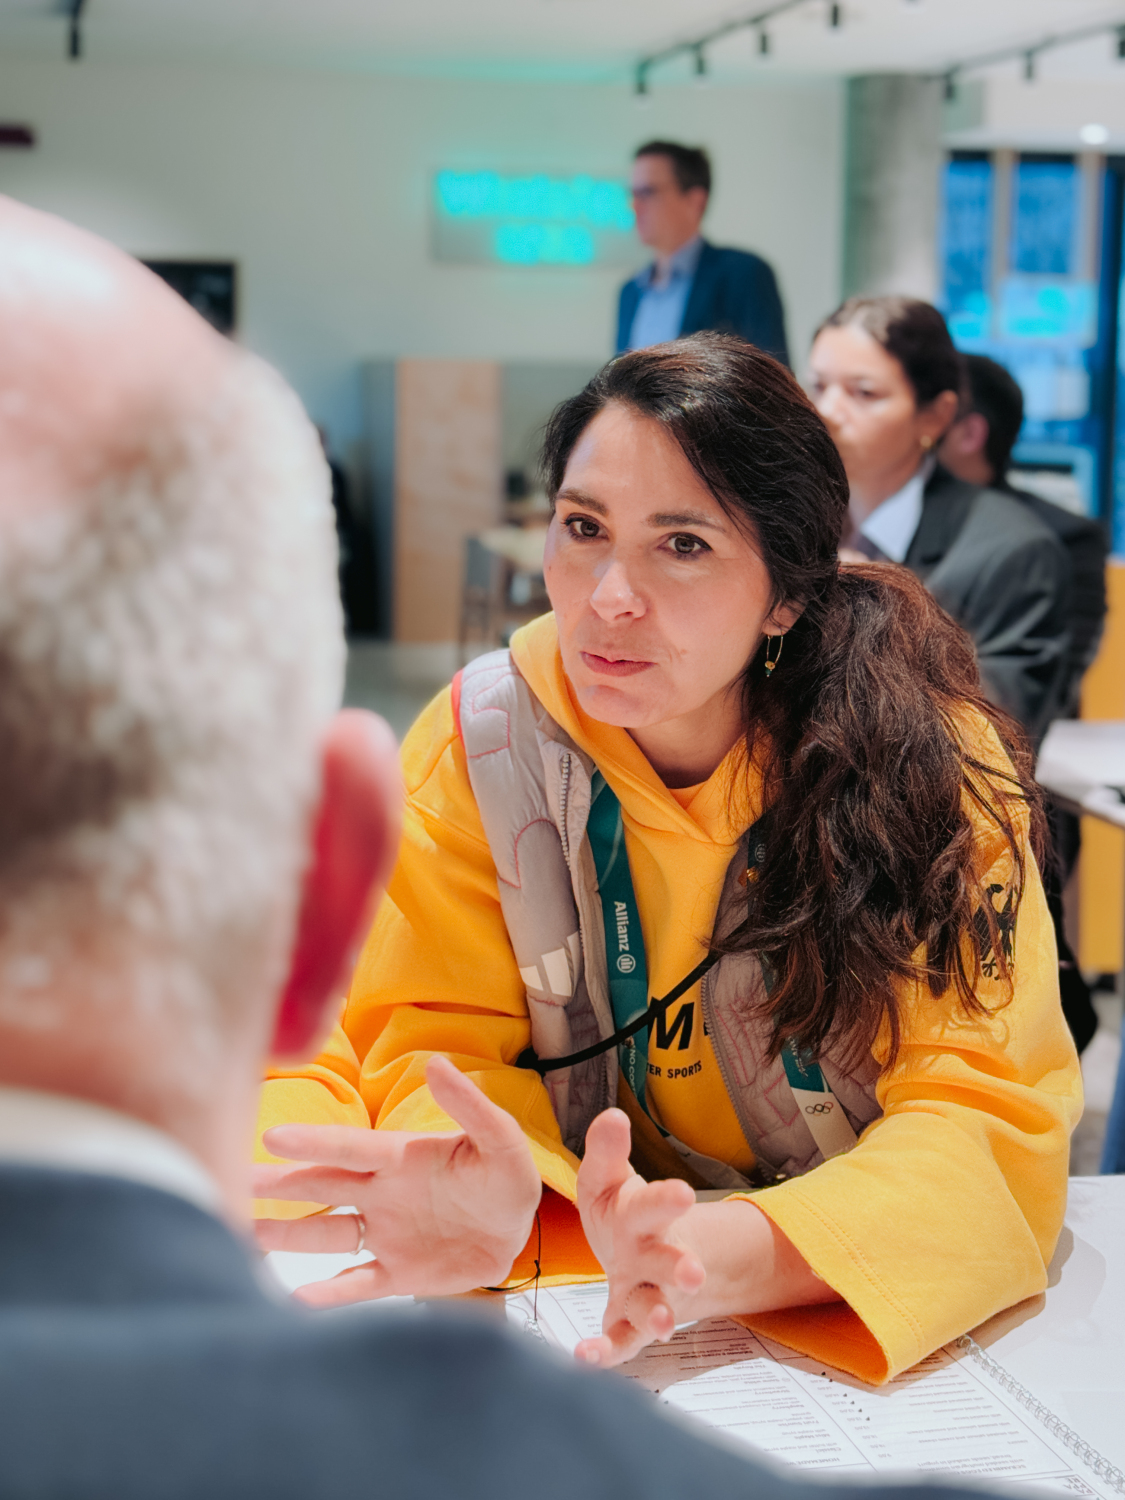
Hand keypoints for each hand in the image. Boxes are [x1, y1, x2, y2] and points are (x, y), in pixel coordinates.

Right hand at [253, 1056, 541, 1305]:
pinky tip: (296, 1301)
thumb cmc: (505, 1176)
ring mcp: (385, 1234)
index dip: (315, 1143)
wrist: (519, 1229)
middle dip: (278, 1185)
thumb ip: (470, 1107)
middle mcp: (382, 1194)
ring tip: (243, 1235)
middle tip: (229, 1180)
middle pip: (321, 1188)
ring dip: (287, 1234)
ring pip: (326, 1234)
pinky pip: (357, 1284)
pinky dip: (329, 1294)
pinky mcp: (399, 1273)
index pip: (350, 1149)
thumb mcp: (500, 1139)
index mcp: (401, 1158)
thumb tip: (436, 1064)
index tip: (273, 1135)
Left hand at [574, 1108, 704, 1367]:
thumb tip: (611, 1116)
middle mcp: (650, 1255)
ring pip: (654, 1305)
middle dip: (680, 1264)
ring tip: (662, 1323)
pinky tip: (585, 1356)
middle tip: (694, 1271)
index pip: (654, 1203)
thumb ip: (606, 1151)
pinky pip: (621, 1341)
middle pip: (668, 1259)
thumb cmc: (622, 1213)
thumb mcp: (608, 1178)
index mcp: (642, 1214)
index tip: (682, 1193)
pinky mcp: (628, 1322)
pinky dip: (607, 1352)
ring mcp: (644, 1292)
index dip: (667, 1199)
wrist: (643, 1258)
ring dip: (658, 1314)